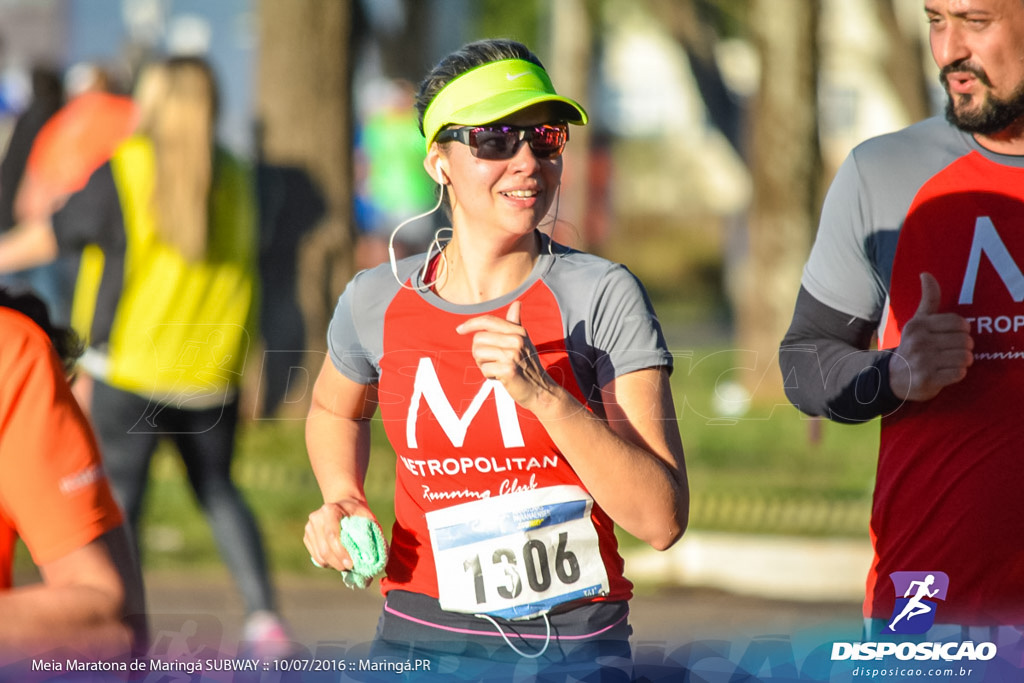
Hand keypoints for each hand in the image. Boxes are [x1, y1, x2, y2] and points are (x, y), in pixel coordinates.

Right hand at [304, 499, 375, 571]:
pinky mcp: (307, 536)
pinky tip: (338, 561)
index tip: (351, 564)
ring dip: (333, 565)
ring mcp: (309, 527)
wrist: (344, 504)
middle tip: (350, 569)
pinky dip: (327, 563)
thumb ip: (373, 532)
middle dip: (338, 563)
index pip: (332, 535)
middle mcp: (316, 517)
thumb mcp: (368, 516)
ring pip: (319, 555)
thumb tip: (376, 557)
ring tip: (346, 566)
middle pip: (324, 548)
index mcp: (330, 510)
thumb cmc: (358, 513)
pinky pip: (315, 556)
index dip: (341, 552)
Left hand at [456, 301, 559, 410]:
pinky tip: (500, 377)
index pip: (488, 321)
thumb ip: (516, 323)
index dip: (470, 323)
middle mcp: (516, 340)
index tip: (459, 330)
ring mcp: (512, 355)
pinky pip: (484, 369)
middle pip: (478, 338)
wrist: (540, 390)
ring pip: (478, 353)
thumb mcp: (524, 341)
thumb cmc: (528, 365)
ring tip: (496, 368)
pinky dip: (488, 375)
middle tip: (492, 361)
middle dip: (479, 352)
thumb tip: (517, 303)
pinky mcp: (508, 370)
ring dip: (483, 364)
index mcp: (518, 331)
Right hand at [888, 272, 972, 401]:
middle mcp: (919, 342)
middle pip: (965, 341)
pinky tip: (947, 373)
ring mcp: (922, 362)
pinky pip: (959, 373)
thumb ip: (928, 299)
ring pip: (964, 357)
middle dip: (965, 348)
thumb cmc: (913, 347)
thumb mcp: (917, 322)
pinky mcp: (927, 380)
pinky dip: (957, 374)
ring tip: (952, 362)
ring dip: (963, 361)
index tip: (954, 336)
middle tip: (954, 351)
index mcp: (918, 325)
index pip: (959, 323)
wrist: (894, 378)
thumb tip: (926, 274)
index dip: (963, 331)